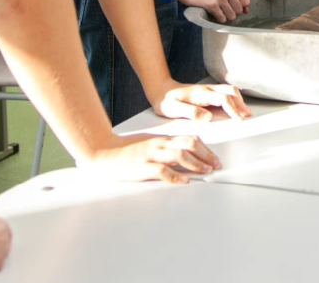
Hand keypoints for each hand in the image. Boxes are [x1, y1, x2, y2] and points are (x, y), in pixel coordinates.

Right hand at [80, 133, 220, 183]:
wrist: (103, 152)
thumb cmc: (126, 150)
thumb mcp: (149, 144)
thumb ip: (165, 148)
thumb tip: (184, 156)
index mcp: (161, 139)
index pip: (189, 139)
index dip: (205, 148)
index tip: (214, 158)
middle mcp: (159, 145)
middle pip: (189, 145)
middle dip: (206, 155)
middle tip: (215, 165)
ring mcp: (151, 155)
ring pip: (179, 155)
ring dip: (196, 164)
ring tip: (205, 171)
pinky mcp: (142, 167)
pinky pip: (162, 170)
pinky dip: (176, 175)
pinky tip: (184, 180)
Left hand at [155, 80, 251, 121]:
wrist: (161, 90)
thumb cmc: (166, 101)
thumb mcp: (173, 109)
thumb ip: (191, 112)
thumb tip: (208, 117)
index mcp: (201, 94)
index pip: (223, 99)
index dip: (233, 109)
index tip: (239, 119)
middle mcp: (207, 89)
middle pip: (230, 91)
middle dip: (241, 103)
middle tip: (247, 116)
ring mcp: (208, 89)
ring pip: (229, 90)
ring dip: (239, 100)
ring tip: (245, 112)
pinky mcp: (207, 92)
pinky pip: (224, 92)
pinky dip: (234, 99)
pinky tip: (235, 106)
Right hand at [176, 0, 248, 22]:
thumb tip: (246, 10)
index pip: (246, 1)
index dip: (240, 6)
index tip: (233, 6)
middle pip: (239, 10)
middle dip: (232, 12)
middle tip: (223, 9)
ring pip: (232, 16)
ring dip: (225, 16)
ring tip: (218, 11)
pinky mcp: (212, 5)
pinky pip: (222, 19)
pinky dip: (219, 19)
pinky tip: (213, 13)